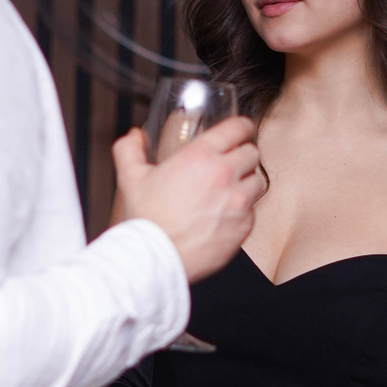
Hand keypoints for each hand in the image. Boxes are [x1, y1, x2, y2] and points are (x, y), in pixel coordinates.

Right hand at [112, 116, 258, 282]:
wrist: (156, 258)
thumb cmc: (146, 220)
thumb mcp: (131, 178)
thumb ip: (129, 150)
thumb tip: (134, 136)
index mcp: (200, 156)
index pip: (238, 127)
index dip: (241, 127)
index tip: (240, 131)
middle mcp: (224, 175)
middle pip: (252, 153)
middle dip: (242, 156)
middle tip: (229, 165)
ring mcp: (238, 201)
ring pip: (257, 181)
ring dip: (245, 182)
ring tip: (228, 191)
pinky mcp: (244, 225)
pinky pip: (253, 210)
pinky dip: (242, 210)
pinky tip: (223, 215)